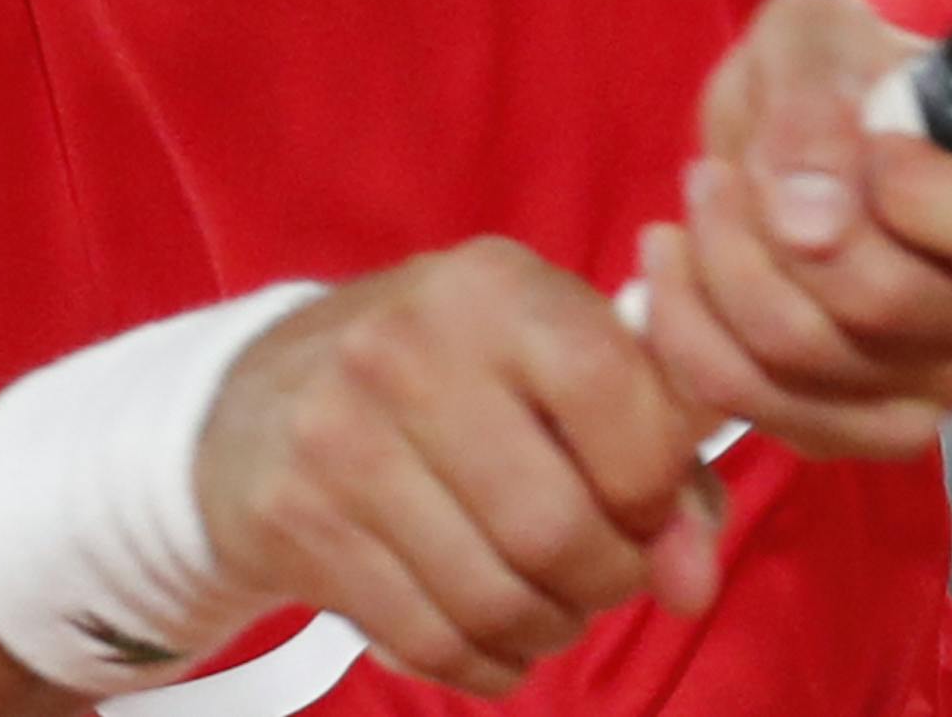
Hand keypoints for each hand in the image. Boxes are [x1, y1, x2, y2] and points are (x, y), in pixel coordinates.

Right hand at [192, 239, 724, 698]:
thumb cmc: (447, 379)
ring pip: (497, 600)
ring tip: (547, 599)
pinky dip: (489, 665)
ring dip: (550, 628)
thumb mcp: (547, 362)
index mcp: (493, 286)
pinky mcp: (298, 521)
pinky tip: (491, 634)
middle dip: (606, 577)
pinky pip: (433, 644)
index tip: (647, 506)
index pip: (617, 395)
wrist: (258, 401)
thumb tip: (694, 581)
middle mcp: (411, 346)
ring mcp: (342, 434)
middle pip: (557, 525)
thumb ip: (656, 452)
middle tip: (598, 569)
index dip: (658, 484)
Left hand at [636, 0, 951, 461]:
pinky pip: (778, 416)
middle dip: (772, 228)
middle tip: (723, 167)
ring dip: (725, 275)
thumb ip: (814, 106)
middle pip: (890, 306)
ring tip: (702, 197)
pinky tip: (675, 265)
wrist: (799, 128)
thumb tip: (810, 225)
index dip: (919, 191)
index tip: (860, 135)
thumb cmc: (835, 66)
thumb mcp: (814, 35)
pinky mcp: (878, 424)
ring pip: (819, 367)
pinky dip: (700, 342)